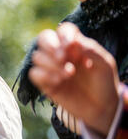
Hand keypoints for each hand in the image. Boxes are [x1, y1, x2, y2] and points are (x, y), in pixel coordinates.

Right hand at [29, 22, 119, 136]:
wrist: (101, 107)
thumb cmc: (103, 82)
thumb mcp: (104, 63)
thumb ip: (90, 49)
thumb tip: (72, 41)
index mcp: (74, 45)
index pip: (63, 30)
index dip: (64, 35)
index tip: (72, 46)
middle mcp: (60, 53)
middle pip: (43, 38)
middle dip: (51, 46)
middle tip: (63, 58)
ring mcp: (51, 67)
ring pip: (36, 56)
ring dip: (51, 64)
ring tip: (68, 74)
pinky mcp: (44, 82)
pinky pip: (34, 73)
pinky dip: (45, 76)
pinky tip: (59, 82)